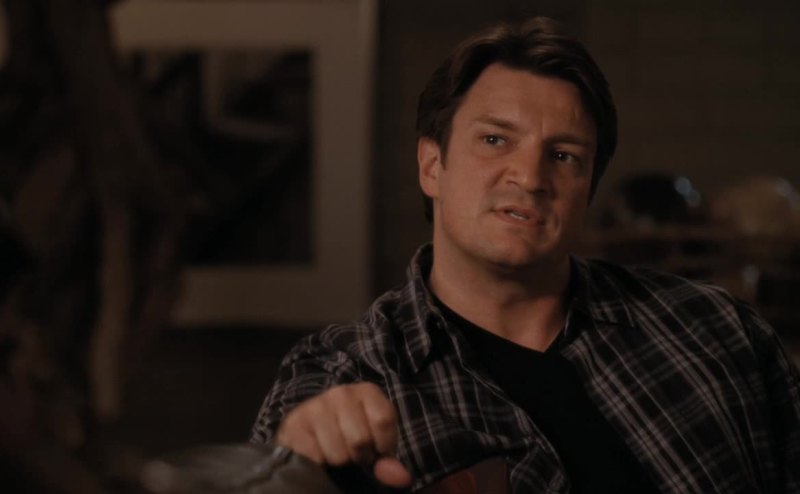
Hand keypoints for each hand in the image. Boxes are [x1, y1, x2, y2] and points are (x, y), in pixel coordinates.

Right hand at [276, 382, 411, 488]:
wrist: (311, 434)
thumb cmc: (351, 437)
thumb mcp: (376, 446)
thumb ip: (388, 461)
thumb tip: (402, 478)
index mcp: (367, 391)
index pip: (383, 420)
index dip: (383, 445)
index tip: (376, 449)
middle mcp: (341, 393)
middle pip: (360, 439)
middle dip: (360, 456)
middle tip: (353, 453)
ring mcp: (315, 406)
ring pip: (338, 453)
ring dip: (338, 461)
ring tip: (335, 452)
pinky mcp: (293, 424)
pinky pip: (314, 457)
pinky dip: (319, 464)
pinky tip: (318, 454)